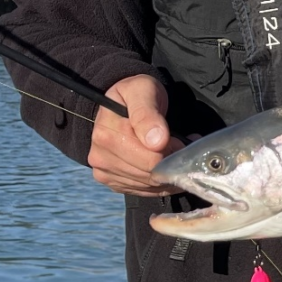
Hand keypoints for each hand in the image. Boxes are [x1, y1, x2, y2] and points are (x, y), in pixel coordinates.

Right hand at [88, 74, 183, 195]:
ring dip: (168, 172)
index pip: (150, 158)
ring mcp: (104, 171)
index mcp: (106, 134)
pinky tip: (165, 163)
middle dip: (171, 162)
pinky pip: (143, 190)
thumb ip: (148, 113)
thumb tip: (157, 141)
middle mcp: (100, 156)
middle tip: (180, 145)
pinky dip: (160, 181)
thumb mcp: (143, 91)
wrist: (121, 102)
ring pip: (148, 185)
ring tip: (173, 151)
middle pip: (149, 174)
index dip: (172, 151)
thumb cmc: (136, 94)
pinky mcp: (112, 181)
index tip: (181, 139)